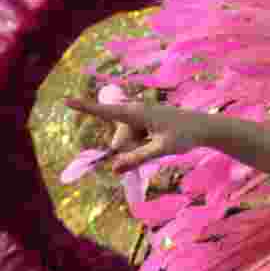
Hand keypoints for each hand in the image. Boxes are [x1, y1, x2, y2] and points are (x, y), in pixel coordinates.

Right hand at [64, 95, 204, 173]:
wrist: (202, 127)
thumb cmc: (184, 136)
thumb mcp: (161, 149)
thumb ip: (137, 158)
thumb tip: (114, 168)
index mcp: (136, 113)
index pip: (106, 112)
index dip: (85, 108)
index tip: (66, 101)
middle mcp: (134, 112)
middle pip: (120, 139)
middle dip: (130, 149)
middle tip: (156, 146)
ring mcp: (139, 118)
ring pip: (127, 142)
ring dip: (139, 148)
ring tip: (161, 143)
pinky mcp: (143, 123)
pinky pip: (135, 140)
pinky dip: (143, 145)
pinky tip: (160, 141)